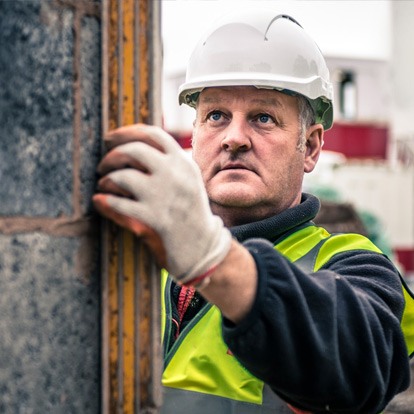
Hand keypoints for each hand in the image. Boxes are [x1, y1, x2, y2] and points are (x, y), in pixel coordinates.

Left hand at [93, 124, 231, 285]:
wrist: (203, 247)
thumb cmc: (190, 211)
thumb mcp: (188, 180)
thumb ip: (168, 162)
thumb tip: (132, 144)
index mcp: (183, 163)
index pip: (152, 134)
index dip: (126, 132)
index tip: (110, 139)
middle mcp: (175, 176)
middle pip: (133, 150)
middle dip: (111, 156)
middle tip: (102, 166)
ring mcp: (164, 198)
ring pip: (122, 177)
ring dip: (106, 180)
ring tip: (103, 186)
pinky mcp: (153, 221)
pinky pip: (118, 204)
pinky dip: (104, 201)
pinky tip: (100, 201)